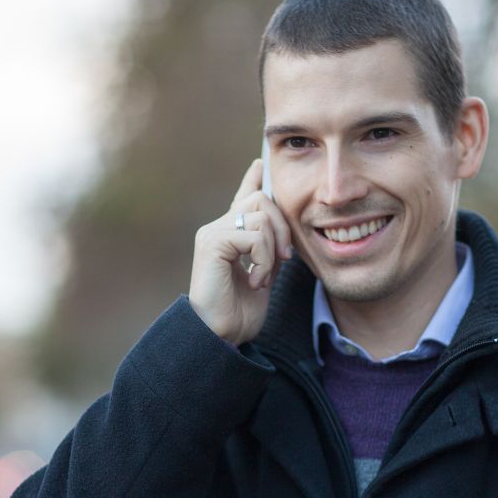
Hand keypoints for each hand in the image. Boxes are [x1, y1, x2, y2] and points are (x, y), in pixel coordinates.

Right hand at [188, 158, 292, 345]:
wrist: (220, 335)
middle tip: (285, 258)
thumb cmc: (239, 312)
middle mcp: (217, 228)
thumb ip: (270, 248)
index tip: (260, 163)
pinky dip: (263, 260)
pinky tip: (255, 281)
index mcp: (229, 235)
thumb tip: (283, 229)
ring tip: (263, 277)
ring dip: (272, 249)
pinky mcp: (212, 243)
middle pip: (261, 199)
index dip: (253, 179)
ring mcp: (212, 233)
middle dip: (283, 226)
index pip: (242, 198)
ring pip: (260, 216)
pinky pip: (253, 236)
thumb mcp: (264, 274)